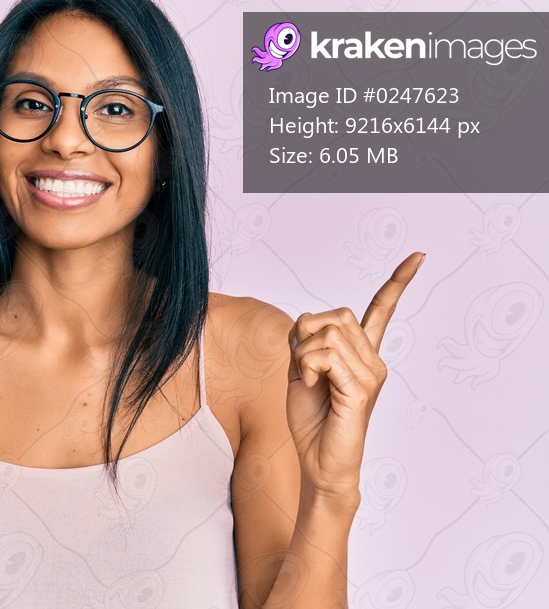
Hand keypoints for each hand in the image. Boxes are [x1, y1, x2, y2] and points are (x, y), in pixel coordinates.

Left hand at [286, 252, 424, 498]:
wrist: (318, 463)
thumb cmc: (312, 420)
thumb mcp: (300, 370)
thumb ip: (305, 342)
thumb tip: (307, 320)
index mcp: (362, 355)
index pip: (382, 310)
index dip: (398, 282)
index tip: (419, 256)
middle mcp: (374, 361)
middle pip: (337, 315)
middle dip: (307, 333)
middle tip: (303, 366)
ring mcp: (372, 375)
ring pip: (328, 333)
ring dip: (303, 354)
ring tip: (308, 381)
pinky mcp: (362, 390)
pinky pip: (328, 356)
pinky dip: (307, 366)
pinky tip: (310, 385)